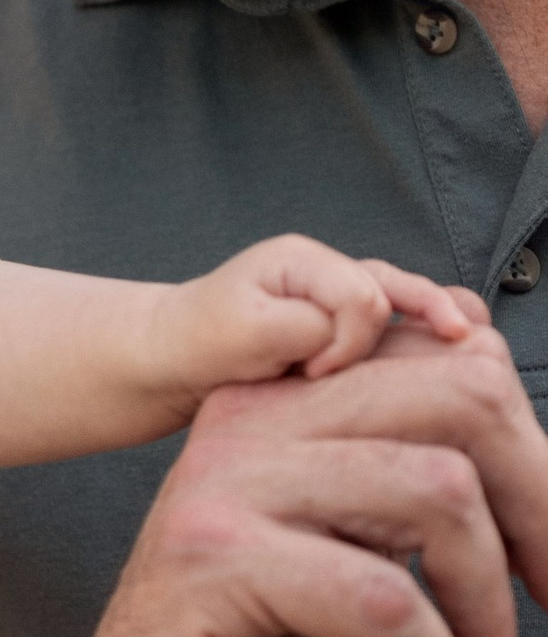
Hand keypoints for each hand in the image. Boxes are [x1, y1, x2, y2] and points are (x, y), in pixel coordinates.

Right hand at [20, 330, 547, 636]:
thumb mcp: (354, 562)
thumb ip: (414, 496)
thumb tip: (526, 442)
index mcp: (283, 405)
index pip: (449, 365)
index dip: (532, 453)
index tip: (546, 550)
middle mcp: (249, 421)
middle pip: (458, 402)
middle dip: (539, 506)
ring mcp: (226, 484)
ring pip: (436, 493)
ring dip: (490, 604)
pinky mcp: (215, 563)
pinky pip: (384, 598)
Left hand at [158, 238, 485, 402]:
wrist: (172, 361)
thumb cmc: (201, 343)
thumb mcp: (250, 333)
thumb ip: (311, 328)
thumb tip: (358, 341)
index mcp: (304, 259)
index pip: (364, 297)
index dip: (348, 343)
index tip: (309, 375)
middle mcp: (328, 269)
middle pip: (396, 296)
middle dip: (376, 344)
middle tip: (326, 377)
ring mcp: (337, 294)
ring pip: (406, 304)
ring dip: (418, 335)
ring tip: (463, 344)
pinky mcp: (340, 324)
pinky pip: (396, 324)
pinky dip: (418, 336)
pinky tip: (450, 346)